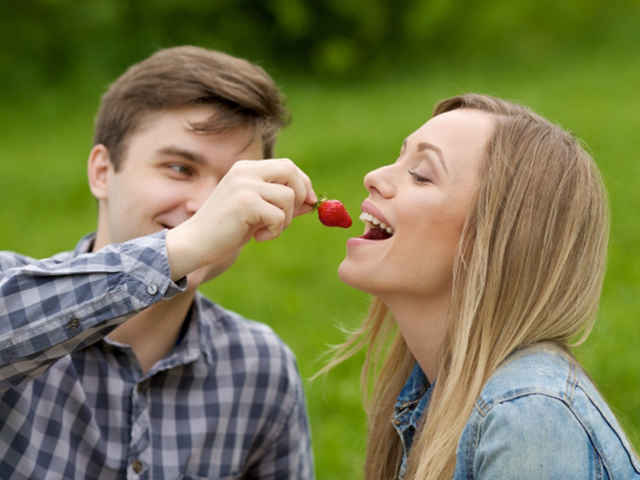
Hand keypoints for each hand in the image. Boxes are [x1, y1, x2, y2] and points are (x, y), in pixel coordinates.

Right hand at [166, 158, 315, 281]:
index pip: (287, 166)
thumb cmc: (226, 230)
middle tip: (291, 216)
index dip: (303, 183)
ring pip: (288, 196)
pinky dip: (275, 230)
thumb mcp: (257, 212)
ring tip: (266, 230)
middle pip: (290, 171)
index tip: (309, 201)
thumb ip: (282, 204)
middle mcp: (245, 172)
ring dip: (285, 219)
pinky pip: (279, 215)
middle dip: (301, 194)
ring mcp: (244, 185)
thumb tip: (312, 202)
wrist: (195, 243)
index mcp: (245, 169)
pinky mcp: (245, 203)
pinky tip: (257, 237)